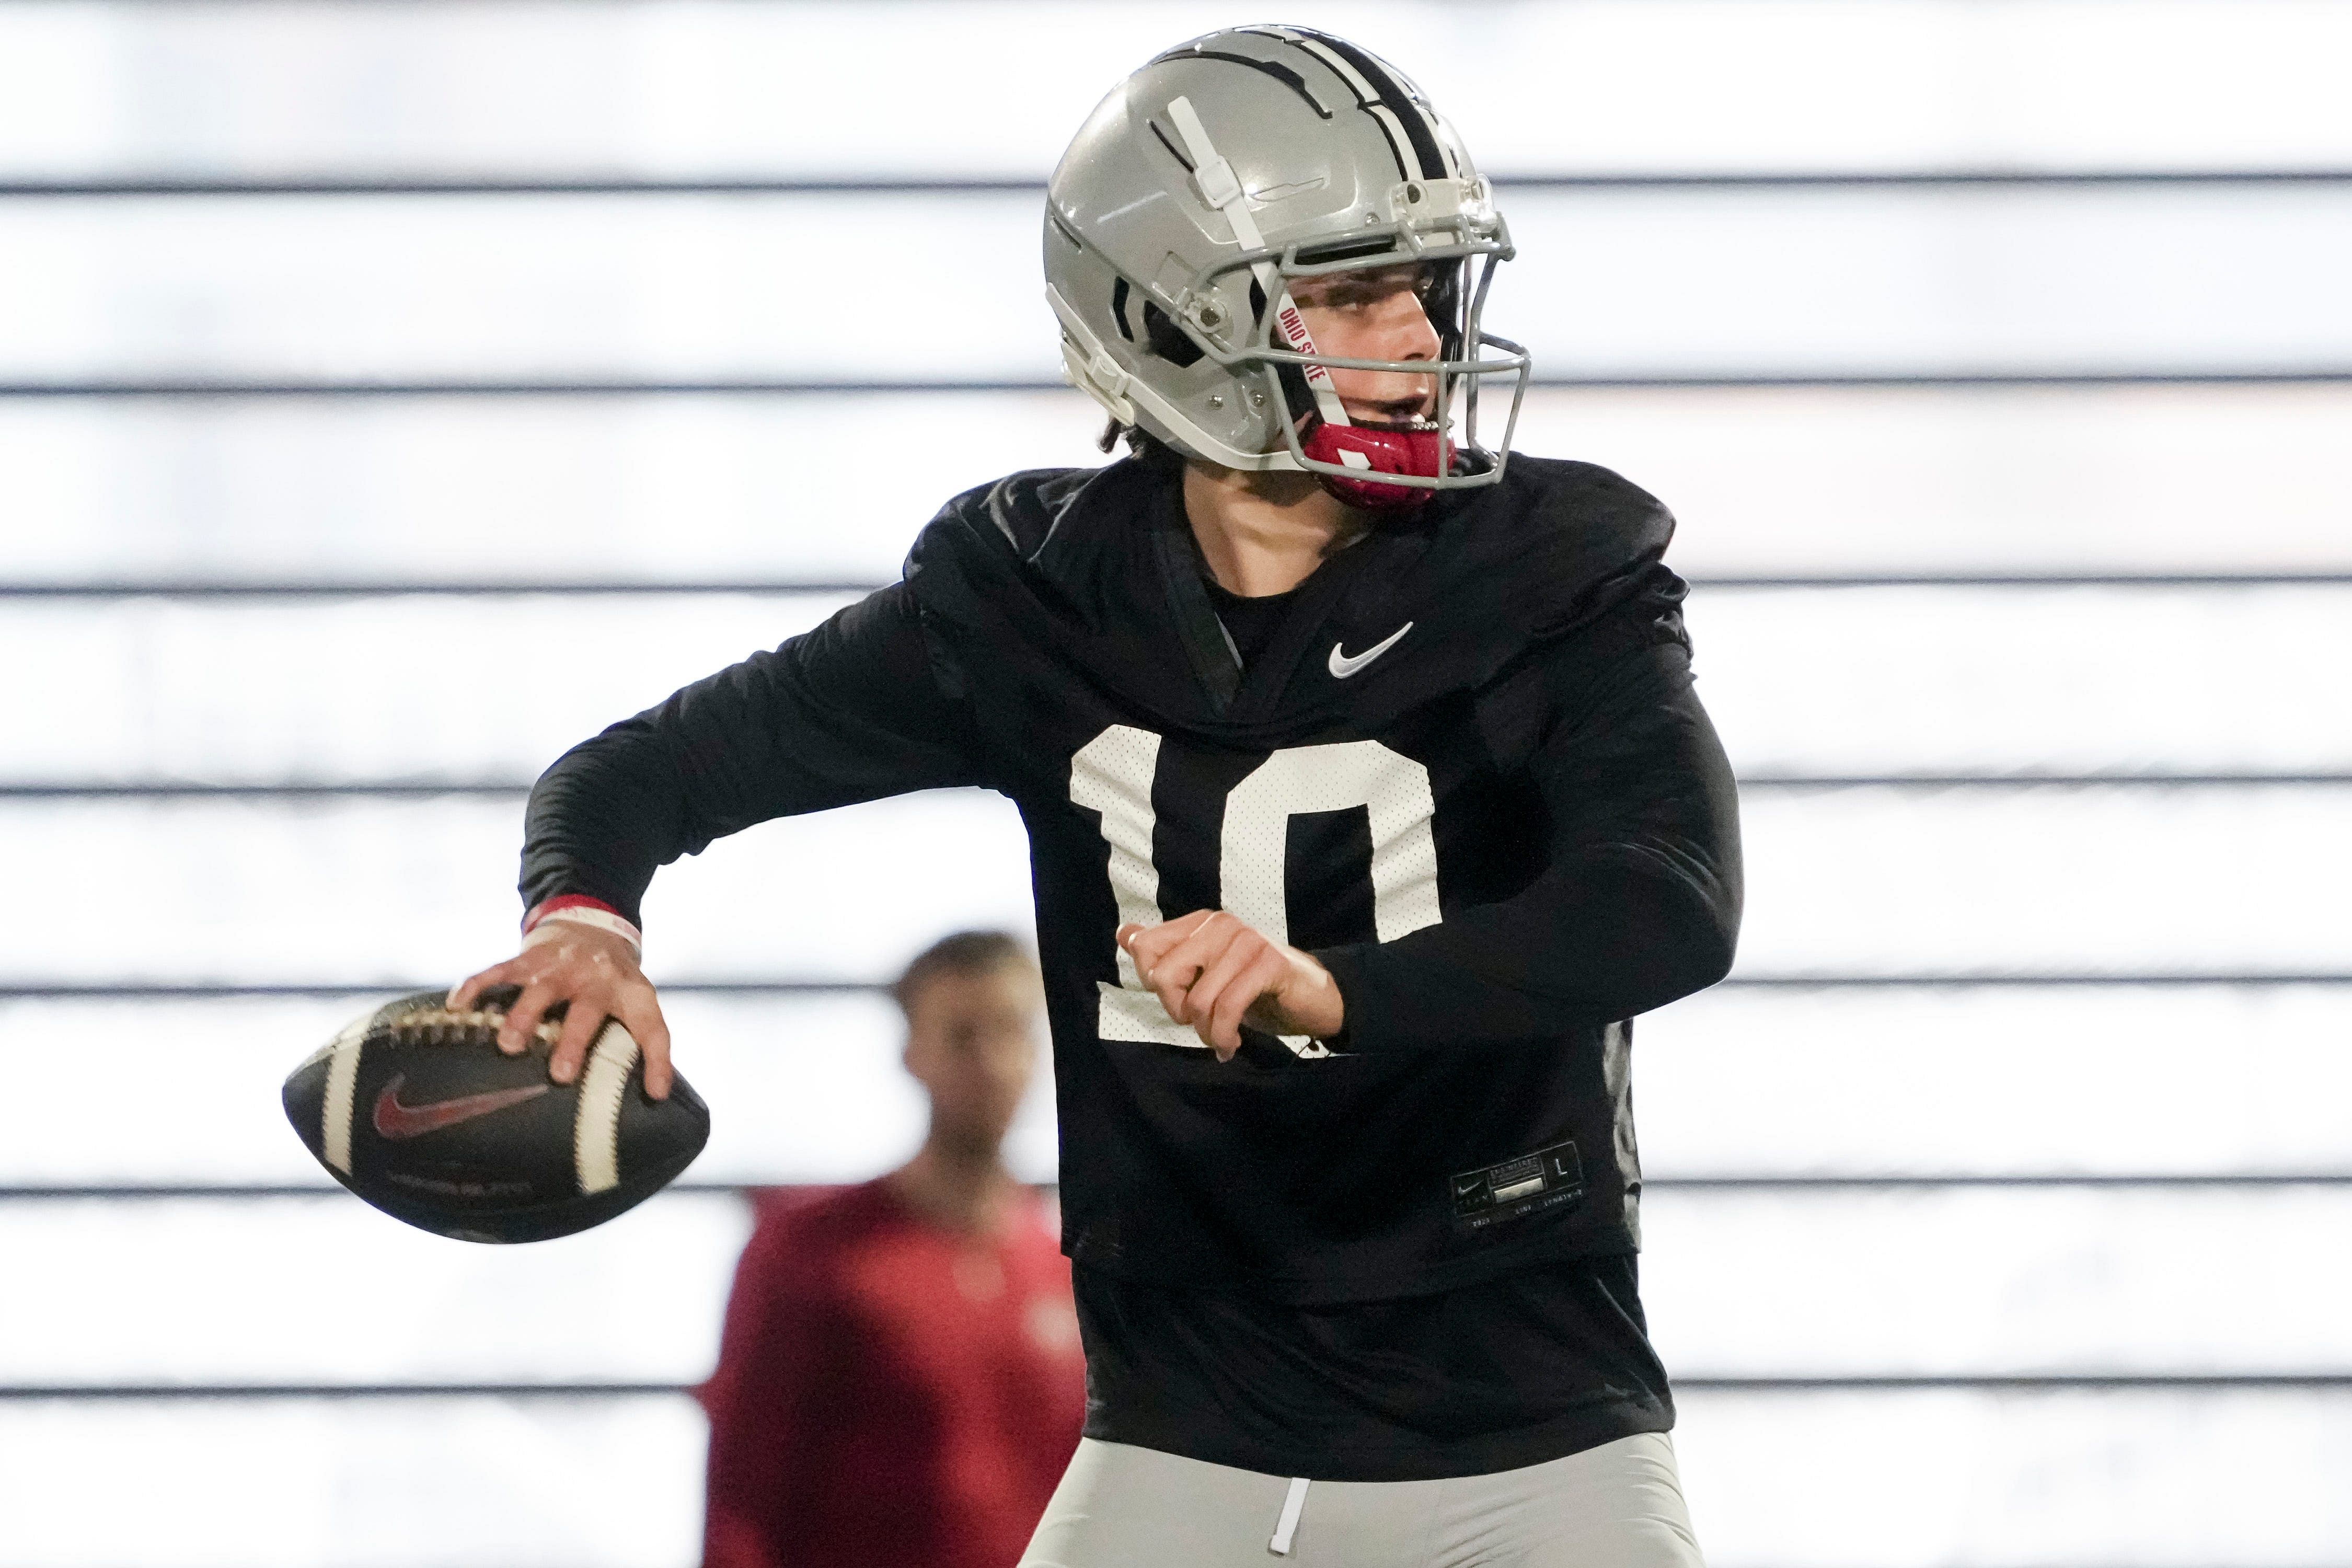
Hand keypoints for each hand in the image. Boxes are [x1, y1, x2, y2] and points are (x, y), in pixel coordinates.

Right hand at [448, 924, 674, 1098]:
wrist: (593, 925)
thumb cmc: (614, 980)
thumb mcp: (637, 1002)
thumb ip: (642, 1041)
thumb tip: (656, 1097)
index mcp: (630, 994)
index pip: (652, 1028)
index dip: (658, 1061)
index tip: (656, 1092)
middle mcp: (596, 980)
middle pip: (586, 1011)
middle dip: (573, 1042)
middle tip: (561, 1074)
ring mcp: (559, 968)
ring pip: (540, 991)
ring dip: (524, 1016)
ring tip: (509, 1044)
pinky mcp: (529, 959)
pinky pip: (499, 970)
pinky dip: (478, 986)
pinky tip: (459, 1005)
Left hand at [1116, 910, 1343, 1061]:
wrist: (1312, 1000)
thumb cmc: (1252, 989)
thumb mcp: (1204, 975)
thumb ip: (1164, 954)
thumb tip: (1124, 934)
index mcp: (1199, 923)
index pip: (1146, 949)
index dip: (1157, 986)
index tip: (1181, 1001)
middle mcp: (1219, 924)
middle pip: (1164, 975)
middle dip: (1178, 1011)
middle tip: (1201, 1024)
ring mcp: (1246, 941)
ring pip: (1197, 999)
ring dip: (1207, 1032)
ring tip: (1221, 1038)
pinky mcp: (1268, 964)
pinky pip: (1228, 1007)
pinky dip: (1225, 1036)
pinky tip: (1231, 1046)